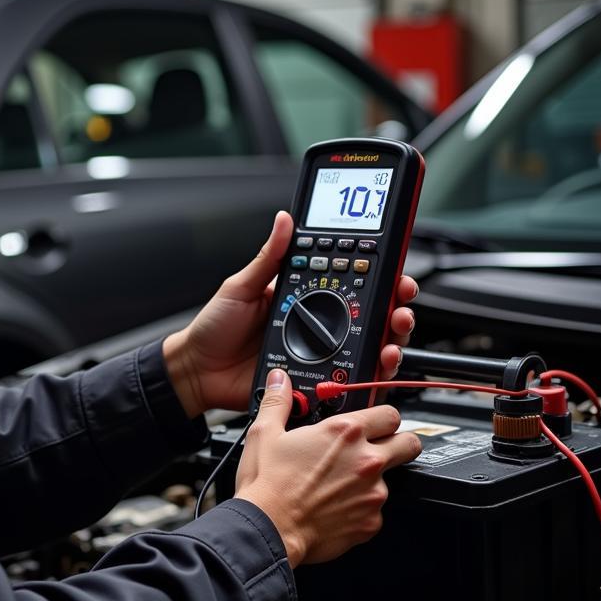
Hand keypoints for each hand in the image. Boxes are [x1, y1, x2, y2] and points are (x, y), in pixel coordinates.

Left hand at [163, 212, 418, 417]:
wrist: (198, 371)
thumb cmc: (215, 328)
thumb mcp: (241, 286)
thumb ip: (268, 257)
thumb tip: (285, 220)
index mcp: (304, 296)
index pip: (350, 282)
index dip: (378, 277)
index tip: (396, 271)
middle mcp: (317, 325)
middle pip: (370, 316)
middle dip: (395, 309)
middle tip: (401, 305)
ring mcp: (319, 354)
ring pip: (367, 349)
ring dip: (389, 343)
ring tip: (392, 340)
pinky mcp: (314, 381)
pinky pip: (348, 380)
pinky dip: (367, 376)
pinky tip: (374, 369)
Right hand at [235, 369, 421, 565]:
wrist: (268, 529)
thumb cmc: (267, 484)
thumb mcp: (265, 433)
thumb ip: (278, 401)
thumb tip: (279, 381)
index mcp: (344, 432)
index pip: (390, 413)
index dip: (382, 417)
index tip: (373, 423)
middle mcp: (366, 460)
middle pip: (408, 443)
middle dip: (397, 444)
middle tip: (375, 449)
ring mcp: (373, 493)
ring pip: (390, 480)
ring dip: (371, 480)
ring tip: (339, 485)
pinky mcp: (371, 522)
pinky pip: (375, 511)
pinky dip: (360, 509)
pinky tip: (336, 508)